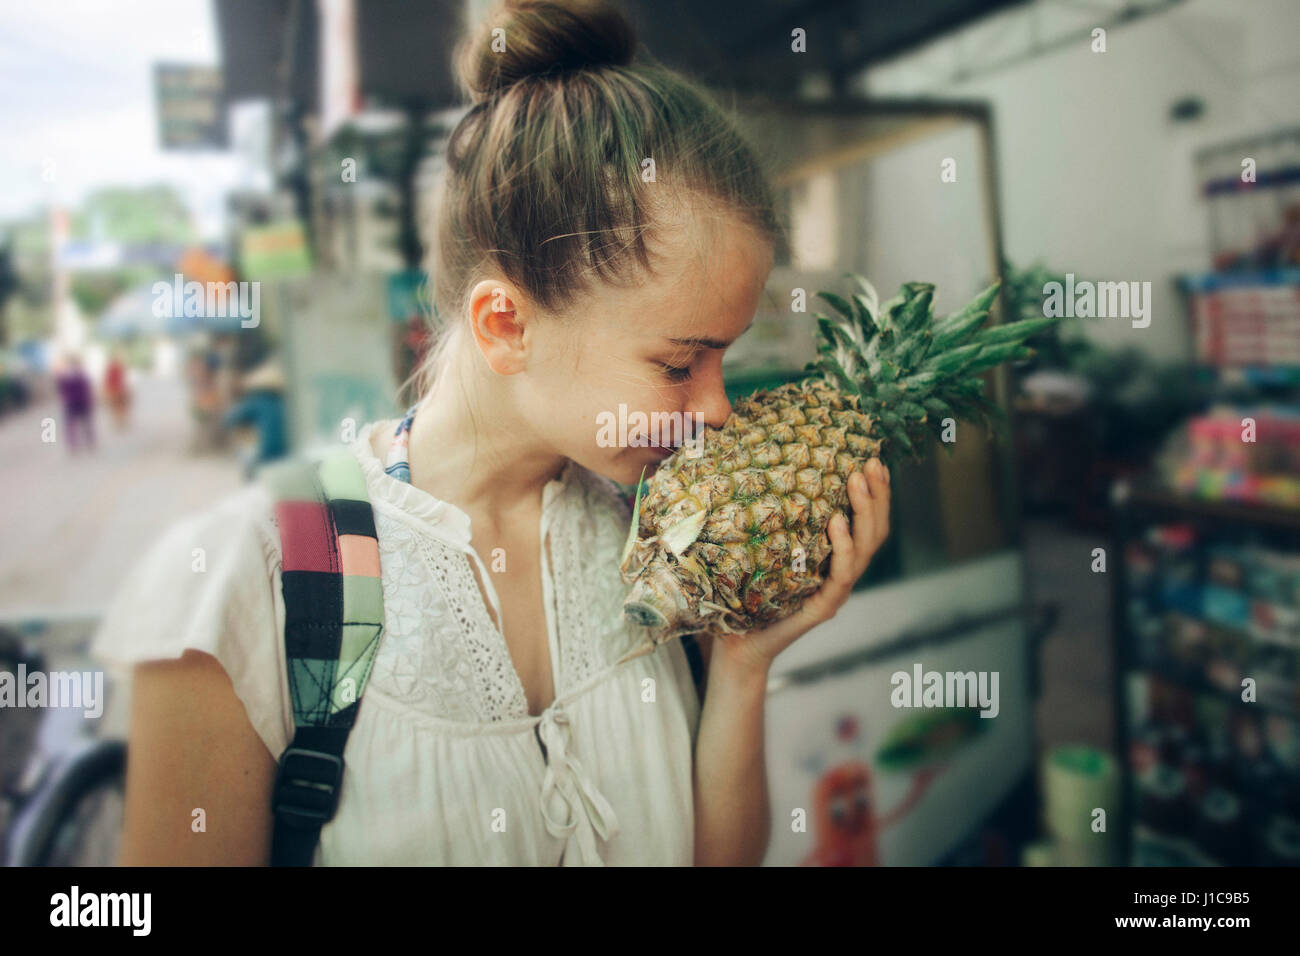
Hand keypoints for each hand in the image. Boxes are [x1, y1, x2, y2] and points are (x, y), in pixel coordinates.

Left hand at [713, 456, 891, 676]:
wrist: (737, 645)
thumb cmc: (747, 595)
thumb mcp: (765, 550)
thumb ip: (776, 520)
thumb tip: (762, 470)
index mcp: (835, 559)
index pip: (866, 523)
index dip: (876, 494)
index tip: (873, 461)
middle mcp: (842, 574)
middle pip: (874, 532)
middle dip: (878, 495)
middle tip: (871, 463)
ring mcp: (836, 592)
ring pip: (864, 549)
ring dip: (864, 511)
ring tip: (856, 481)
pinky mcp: (823, 607)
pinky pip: (841, 574)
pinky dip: (843, 546)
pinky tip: (838, 522)